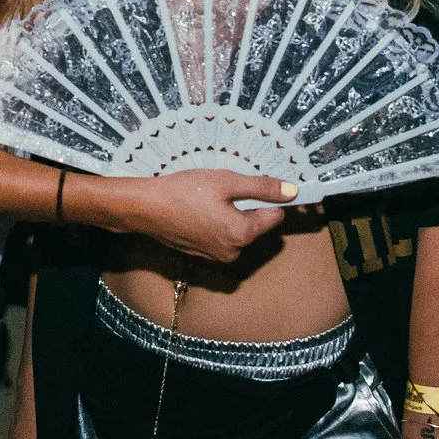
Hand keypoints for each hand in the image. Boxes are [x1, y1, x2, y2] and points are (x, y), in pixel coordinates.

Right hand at [108, 170, 294, 264]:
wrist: (145, 208)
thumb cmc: (184, 192)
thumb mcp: (227, 182)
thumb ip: (262, 187)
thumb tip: (292, 191)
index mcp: (242, 234)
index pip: (275, 216)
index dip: (270, 197)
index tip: (255, 184)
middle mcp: (233, 252)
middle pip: (256, 224)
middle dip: (247, 205)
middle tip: (224, 189)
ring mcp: (217, 256)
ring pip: (238, 230)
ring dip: (231, 213)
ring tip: (209, 198)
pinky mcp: (203, 255)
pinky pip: (221, 236)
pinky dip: (216, 222)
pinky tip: (199, 209)